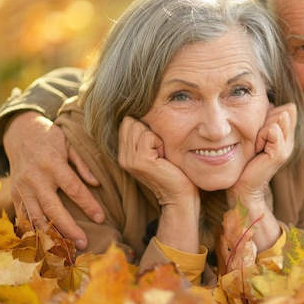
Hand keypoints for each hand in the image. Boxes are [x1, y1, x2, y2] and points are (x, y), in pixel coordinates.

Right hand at [4, 111, 104, 248]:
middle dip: (68, 228)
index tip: (101, 218)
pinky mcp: (15, 194)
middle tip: (83, 243)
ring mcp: (23, 188)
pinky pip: (23, 216)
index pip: (73, 188)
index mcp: (52, 164)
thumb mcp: (69, 144)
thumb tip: (97, 184)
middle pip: (53, 208)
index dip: (88, 204)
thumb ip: (83, 165)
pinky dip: (33, 230)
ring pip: (35, 216)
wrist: (19, 133)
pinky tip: (45, 242)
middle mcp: (35, 178)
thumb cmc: (51, 139)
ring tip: (65, 249)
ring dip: (50, 235)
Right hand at [118, 117, 199, 252]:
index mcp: (124, 153)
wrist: (180, 194)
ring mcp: (129, 159)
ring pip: (139, 126)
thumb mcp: (156, 149)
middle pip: (131, 121)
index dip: (145, 126)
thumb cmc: (174, 170)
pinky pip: (148, 136)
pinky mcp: (140, 161)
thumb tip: (146, 109)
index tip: (156, 144)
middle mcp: (123, 156)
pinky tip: (163, 157)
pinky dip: (160, 142)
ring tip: (161, 153)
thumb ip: (146, 134)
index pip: (127, 121)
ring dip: (156, 136)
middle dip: (149, 129)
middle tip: (159, 149)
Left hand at [227, 103, 296, 250]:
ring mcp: (288, 147)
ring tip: (257, 144)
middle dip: (267, 118)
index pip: (289, 108)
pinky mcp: (280, 153)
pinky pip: (272, 130)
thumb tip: (268, 102)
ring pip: (280, 116)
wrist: (243, 186)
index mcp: (287, 135)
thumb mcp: (256, 136)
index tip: (260, 131)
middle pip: (286, 110)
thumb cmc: (245, 160)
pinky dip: (260, 136)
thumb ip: (265, 120)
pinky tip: (256, 149)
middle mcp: (291, 140)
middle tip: (257, 138)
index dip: (273, 113)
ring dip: (263, 127)